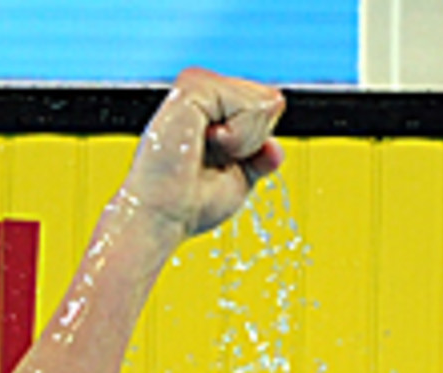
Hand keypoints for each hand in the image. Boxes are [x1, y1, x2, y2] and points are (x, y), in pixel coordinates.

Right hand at [123, 67, 285, 241]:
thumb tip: (276, 128)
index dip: (259, 141)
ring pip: (261, 103)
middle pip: (270, 101)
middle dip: (254, 140)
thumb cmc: (193, 202)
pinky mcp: (192, 88)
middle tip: (214, 159)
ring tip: (205, 151)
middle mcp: (204, 91)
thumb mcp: (242, 175)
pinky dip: (237, 137)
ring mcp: (197, 86)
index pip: (268, 105)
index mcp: (213, 107)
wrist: (166, 215)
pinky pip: (247, 105)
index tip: (224, 162)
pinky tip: (203, 143)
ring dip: (244, 141)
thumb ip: (263, 153)